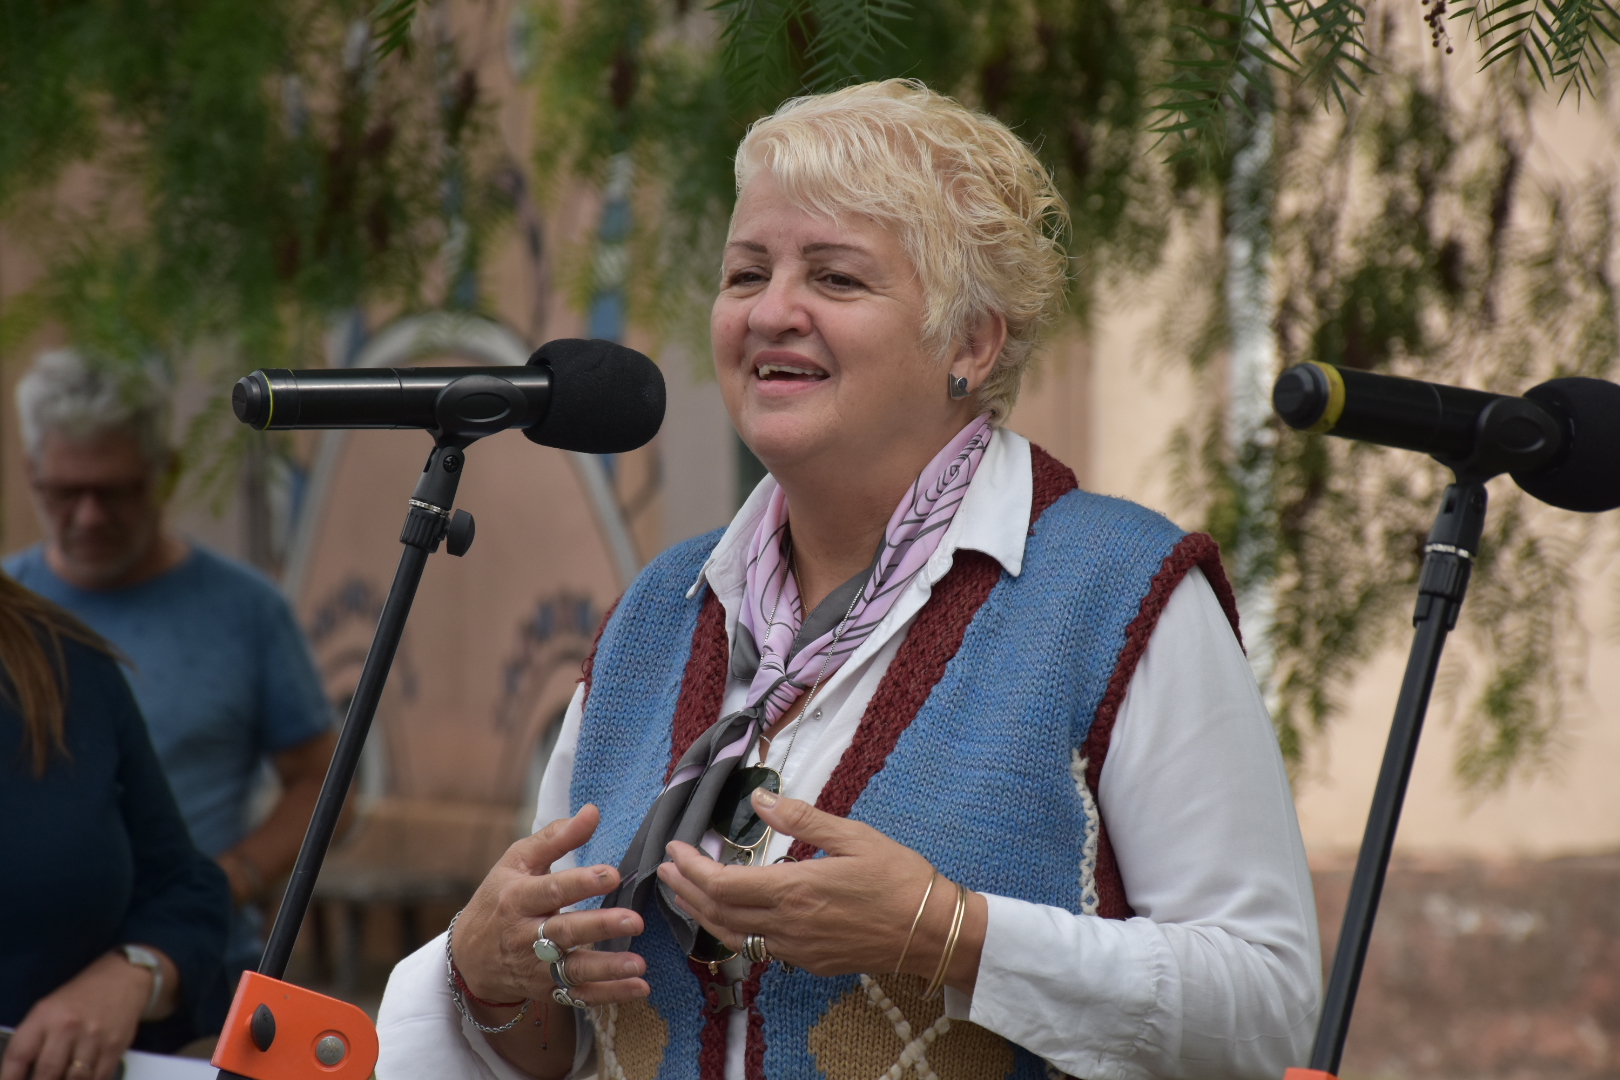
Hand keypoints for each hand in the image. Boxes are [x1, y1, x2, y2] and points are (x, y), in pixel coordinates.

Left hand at [0, 951, 150, 1079]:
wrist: (124, 978)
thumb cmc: (81, 996)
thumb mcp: (50, 1009)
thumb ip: (36, 1040)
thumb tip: (27, 1074)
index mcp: (45, 1015)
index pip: (18, 1055)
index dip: (11, 1078)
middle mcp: (68, 1026)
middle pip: (47, 1073)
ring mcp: (94, 1037)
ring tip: (64, 1079)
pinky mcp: (115, 1046)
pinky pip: (98, 1077)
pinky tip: (84, 1078)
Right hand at [452, 805, 649, 1008]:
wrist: (470, 955)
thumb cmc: (500, 896)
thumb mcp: (518, 861)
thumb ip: (557, 837)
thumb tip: (593, 811)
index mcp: (517, 897)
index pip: (551, 889)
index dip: (581, 882)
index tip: (612, 874)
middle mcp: (524, 934)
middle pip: (564, 931)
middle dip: (599, 926)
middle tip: (634, 920)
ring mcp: (534, 966)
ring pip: (572, 969)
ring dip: (607, 968)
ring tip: (638, 963)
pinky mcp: (546, 989)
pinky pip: (579, 995)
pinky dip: (609, 994)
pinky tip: (638, 987)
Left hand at [657, 789, 986, 992]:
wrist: (933, 931)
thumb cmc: (899, 878)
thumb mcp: (853, 836)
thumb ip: (801, 819)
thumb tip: (759, 800)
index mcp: (797, 890)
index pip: (723, 885)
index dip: (691, 869)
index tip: (675, 849)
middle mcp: (789, 926)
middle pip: (718, 914)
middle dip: (684, 891)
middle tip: (665, 869)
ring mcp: (797, 950)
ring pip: (732, 937)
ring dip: (701, 914)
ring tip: (683, 893)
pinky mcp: (809, 962)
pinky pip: (758, 948)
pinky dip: (731, 931)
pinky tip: (729, 916)